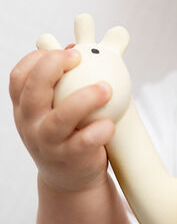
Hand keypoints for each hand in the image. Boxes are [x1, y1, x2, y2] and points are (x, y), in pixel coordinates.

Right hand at [9, 48, 114, 191]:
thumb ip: (64, 81)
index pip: (19, 77)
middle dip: (53, 67)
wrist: (70, 178)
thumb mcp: (57, 107)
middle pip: (33, 91)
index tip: (67, 52)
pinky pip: (83, 143)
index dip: (38, 59)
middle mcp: (30, 123)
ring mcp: (47, 143)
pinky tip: (110, 123)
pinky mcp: (69, 159)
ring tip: (106, 89)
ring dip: (83, 99)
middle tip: (80, 57)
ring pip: (59, 118)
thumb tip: (78, 45)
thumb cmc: (68, 132)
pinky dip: (98, 131)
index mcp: (25, 107)